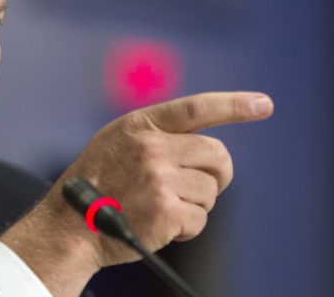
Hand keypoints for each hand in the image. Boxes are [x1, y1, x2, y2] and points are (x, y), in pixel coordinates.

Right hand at [0, 91, 272, 296]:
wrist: (69, 226)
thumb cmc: (95, 184)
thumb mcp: (117, 141)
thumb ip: (155, 133)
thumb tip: (205, 141)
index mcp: (141, 124)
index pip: (197, 108)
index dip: (234, 105)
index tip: (264, 104)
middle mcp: (152, 147)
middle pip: (218, 155)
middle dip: (217, 174)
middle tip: (203, 185)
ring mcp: (159, 179)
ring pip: (211, 190)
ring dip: (196, 203)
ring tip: (163, 207)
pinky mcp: (166, 211)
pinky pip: (200, 219)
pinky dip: (187, 228)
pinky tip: (162, 226)